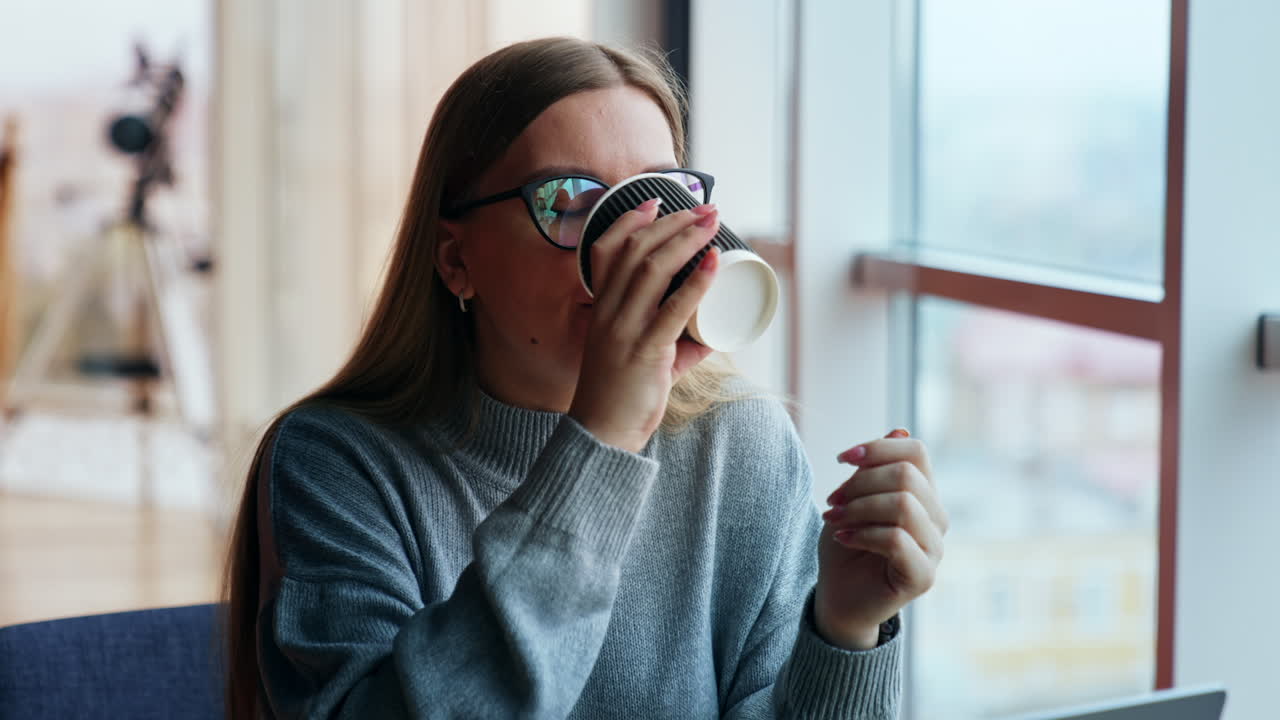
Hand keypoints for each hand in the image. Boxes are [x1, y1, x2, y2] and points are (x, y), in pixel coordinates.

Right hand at [567, 200, 721, 452]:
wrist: (603, 435)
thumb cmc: (624, 396)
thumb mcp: (647, 359)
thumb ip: (677, 344)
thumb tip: (713, 332)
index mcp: (601, 308)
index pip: (606, 251)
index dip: (629, 221)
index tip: (655, 202)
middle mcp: (608, 312)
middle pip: (635, 251)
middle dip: (672, 222)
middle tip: (704, 207)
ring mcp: (624, 330)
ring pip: (652, 269)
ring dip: (686, 239)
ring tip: (712, 222)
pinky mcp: (645, 351)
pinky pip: (673, 309)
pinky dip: (696, 282)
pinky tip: (714, 263)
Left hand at [813, 429, 948, 649]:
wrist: (838, 597)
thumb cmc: (846, 544)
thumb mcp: (853, 498)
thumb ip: (874, 469)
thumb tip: (900, 429)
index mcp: (923, 494)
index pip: (916, 451)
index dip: (878, 447)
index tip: (843, 459)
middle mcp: (936, 519)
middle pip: (907, 475)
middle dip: (861, 482)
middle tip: (832, 500)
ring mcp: (934, 548)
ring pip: (904, 505)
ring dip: (859, 508)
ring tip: (833, 518)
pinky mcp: (924, 576)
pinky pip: (897, 540)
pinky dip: (862, 534)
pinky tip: (842, 537)